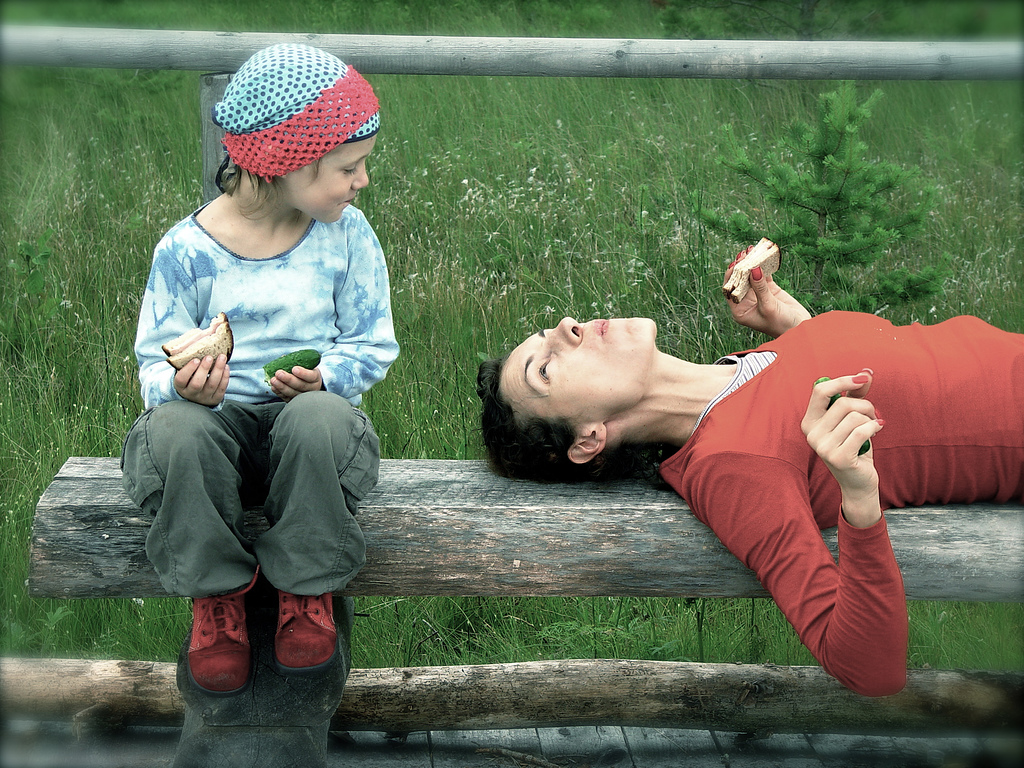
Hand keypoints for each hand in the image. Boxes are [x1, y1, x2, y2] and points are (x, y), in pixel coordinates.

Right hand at [173, 354, 229, 406]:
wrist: (197, 393)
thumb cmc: (190, 376)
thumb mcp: (184, 370)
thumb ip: (186, 360)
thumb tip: (194, 340)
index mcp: (180, 386)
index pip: (181, 379)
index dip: (188, 369)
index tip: (195, 359)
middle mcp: (191, 394)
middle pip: (197, 383)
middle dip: (204, 369)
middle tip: (209, 357)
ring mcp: (203, 397)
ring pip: (212, 385)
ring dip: (218, 370)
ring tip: (222, 357)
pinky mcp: (215, 399)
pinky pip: (221, 388)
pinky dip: (225, 377)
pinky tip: (226, 367)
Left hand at [269, 365, 322, 402]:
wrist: (308, 382)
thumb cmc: (305, 370)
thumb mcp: (306, 365)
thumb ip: (298, 361)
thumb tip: (283, 358)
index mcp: (316, 377)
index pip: (311, 376)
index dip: (303, 373)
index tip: (294, 368)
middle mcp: (312, 388)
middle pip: (301, 386)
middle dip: (288, 379)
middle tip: (279, 373)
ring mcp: (304, 396)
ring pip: (293, 393)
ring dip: (282, 387)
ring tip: (273, 380)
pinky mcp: (295, 401)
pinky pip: (287, 398)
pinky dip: (279, 393)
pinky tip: (274, 387)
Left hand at [725, 247, 810, 337]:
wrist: (800, 329)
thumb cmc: (781, 324)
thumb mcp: (768, 306)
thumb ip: (760, 288)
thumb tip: (753, 269)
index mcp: (739, 311)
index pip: (730, 291)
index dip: (730, 277)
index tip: (734, 264)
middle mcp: (746, 302)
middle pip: (739, 281)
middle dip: (740, 266)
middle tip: (743, 253)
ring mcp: (757, 294)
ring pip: (751, 276)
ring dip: (751, 263)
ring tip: (751, 249)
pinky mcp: (770, 289)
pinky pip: (764, 275)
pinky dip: (764, 265)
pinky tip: (763, 254)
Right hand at [801, 371, 884, 527]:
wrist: (858, 482)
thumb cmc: (855, 447)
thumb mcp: (852, 419)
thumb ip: (855, 395)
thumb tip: (866, 373)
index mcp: (809, 422)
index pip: (820, 390)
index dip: (843, 381)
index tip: (863, 378)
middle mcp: (811, 434)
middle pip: (843, 403)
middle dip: (866, 405)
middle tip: (873, 415)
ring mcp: (822, 447)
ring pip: (855, 417)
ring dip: (871, 419)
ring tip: (873, 428)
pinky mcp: (838, 457)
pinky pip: (862, 430)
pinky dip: (874, 428)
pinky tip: (876, 432)